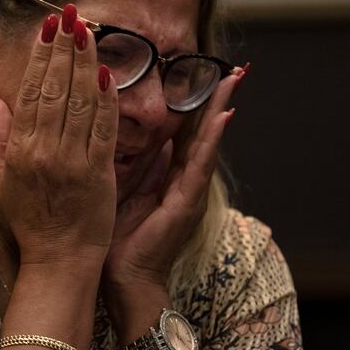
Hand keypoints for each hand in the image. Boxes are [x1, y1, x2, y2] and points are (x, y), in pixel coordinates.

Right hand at [0, 7, 118, 266]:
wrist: (59, 260)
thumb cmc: (28, 221)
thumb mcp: (0, 181)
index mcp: (21, 151)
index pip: (33, 93)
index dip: (42, 57)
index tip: (47, 29)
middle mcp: (47, 151)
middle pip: (58, 90)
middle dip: (64, 49)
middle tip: (70, 15)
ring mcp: (76, 161)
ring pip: (83, 102)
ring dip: (86, 63)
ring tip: (89, 32)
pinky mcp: (101, 172)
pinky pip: (105, 128)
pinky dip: (108, 99)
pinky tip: (108, 73)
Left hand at [102, 65, 246, 292]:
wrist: (123, 280)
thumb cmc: (116, 237)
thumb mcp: (120, 188)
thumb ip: (130, 163)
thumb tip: (127, 130)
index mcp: (165, 176)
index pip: (181, 132)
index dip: (192, 104)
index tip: (199, 74)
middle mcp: (182, 181)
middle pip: (200, 132)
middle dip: (215, 100)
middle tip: (233, 69)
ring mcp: (189, 191)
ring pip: (206, 143)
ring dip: (220, 111)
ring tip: (233, 81)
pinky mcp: (187, 203)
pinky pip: (200, 165)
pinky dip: (211, 141)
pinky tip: (223, 117)